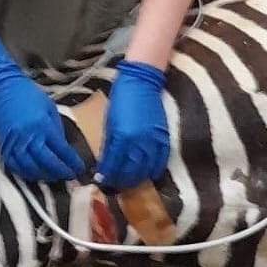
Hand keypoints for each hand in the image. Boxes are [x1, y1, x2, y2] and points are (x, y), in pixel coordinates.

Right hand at [0, 31, 83, 181]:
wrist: (3, 88)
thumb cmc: (29, 95)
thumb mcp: (50, 109)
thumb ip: (57, 130)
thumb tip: (63, 149)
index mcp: (42, 126)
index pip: (61, 150)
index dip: (71, 162)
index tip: (80, 168)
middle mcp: (27, 137)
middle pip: (46, 162)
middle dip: (60, 172)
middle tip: (70, 176)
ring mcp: (13, 143)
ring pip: (29, 168)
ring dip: (43, 176)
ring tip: (55, 177)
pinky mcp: (2, 146)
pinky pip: (14, 166)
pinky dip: (25, 173)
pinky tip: (34, 174)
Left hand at [96, 61, 169, 190]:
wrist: (142, 82)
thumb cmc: (121, 99)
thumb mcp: (109, 123)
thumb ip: (109, 145)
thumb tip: (106, 163)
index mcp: (122, 137)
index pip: (114, 165)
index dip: (107, 175)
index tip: (102, 181)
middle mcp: (139, 142)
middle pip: (131, 171)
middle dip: (122, 180)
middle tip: (116, 184)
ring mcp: (154, 140)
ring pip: (147, 168)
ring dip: (138, 177)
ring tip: (131, 181)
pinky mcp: (164, 136)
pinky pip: (162, 159)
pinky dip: (155, 169)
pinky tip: (149, 173)